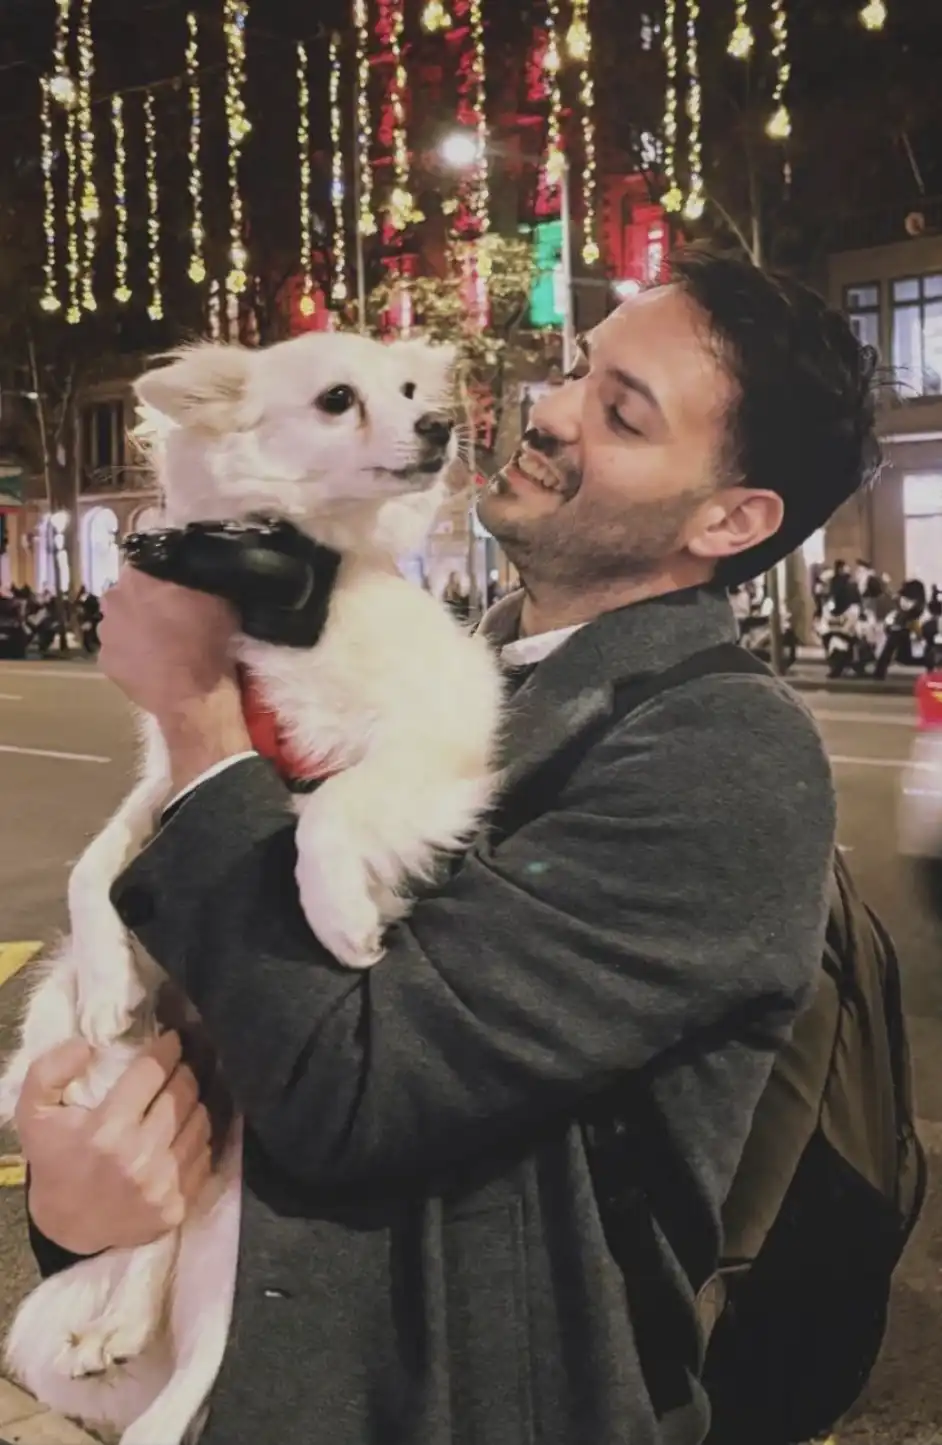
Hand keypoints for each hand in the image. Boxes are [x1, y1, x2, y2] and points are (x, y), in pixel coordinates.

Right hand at [19, 1032, 212, 1255]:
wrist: (67, 1227)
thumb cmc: (54, 1161)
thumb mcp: (33, 1112)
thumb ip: (49, 1071)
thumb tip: (86, 1046)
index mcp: (108, 1129)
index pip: (154, 1071)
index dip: (167, 1048)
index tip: (173, 1039)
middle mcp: (141, 1155)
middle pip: (184, 1092)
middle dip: (185, 1071)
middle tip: (181, 1064)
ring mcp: (164, 1183)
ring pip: (202, 1120)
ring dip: (196, 1102)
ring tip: (185, 1094)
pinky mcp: (179, 1204)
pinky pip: (206, 1154)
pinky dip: (200, 1137)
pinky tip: (187, 1129)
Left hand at [99, 567, 250, 790]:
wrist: (194, 696)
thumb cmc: (208, 642)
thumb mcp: (217, 598)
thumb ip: (196, 576)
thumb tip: (191, 567)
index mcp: (138, 576)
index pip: (145, 563)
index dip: (160, 576)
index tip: (174, 589)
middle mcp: (113, 599)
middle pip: (128, 592)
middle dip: (144, 600)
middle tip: (169, 616)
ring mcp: (106, 632)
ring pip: (120, 622)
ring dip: (135, 627)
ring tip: (160, 643)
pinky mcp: (104, 662)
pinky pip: (118, 650)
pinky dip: (130, 653)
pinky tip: (151, 663)